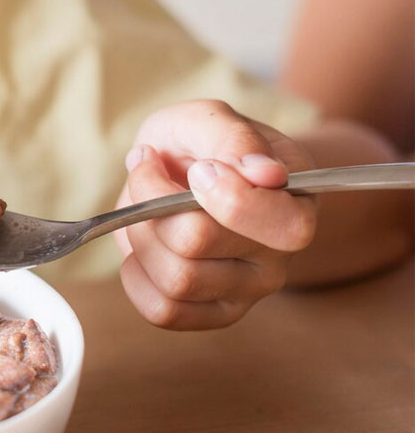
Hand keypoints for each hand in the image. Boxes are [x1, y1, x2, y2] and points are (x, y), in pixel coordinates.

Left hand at [114, 100, 317, 329]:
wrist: (188, 171)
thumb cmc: (202, 145)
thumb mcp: (209, 119)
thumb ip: (233, 137)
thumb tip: (263, 174)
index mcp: (296, 200)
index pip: (277, 224)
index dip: (223, 195)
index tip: (196, 168)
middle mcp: (280, 254)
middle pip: (199, 244)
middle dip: (154, 203)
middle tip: (148, 173)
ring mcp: (249, 289)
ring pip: (178, 280)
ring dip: (141, 237)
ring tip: (144, 210)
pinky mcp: (215, 312)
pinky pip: (166, 312)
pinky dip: (136, 279)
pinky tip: (141, 248)